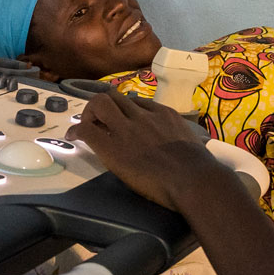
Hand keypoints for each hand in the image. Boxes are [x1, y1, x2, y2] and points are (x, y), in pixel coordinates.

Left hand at [65, 89, 225, 210]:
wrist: (192, 178)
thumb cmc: (199, 168)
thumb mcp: (192, 142)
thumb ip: (179, 137)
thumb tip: (180, 145)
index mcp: (163, 114)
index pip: (138, 102)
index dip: (126, 110)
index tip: (122, 120)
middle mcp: (142, 115)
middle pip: (114, 96)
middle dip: (102, 105)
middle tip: (97, 121)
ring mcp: (126, 128)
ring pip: (99, 103)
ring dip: (89, 113)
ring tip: (86, 126)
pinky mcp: (112, 146)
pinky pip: (88, 129)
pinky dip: (78, 131)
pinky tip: (74, 138)